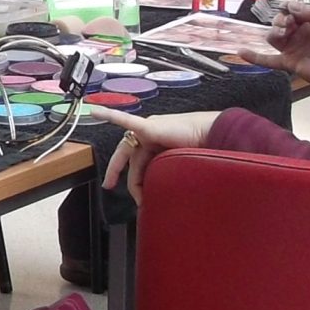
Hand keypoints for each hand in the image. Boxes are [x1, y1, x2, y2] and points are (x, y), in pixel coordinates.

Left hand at [102, 109, 218, 201]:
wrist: (214, 135)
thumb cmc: (202, 149)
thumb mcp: (177, 167)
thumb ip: (164, 175)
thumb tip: (157, 194)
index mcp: (156, 142)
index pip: (137, 162)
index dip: (134, 180)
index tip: (136, 198)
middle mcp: (149, 135)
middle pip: (131, 161)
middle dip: (123, 177)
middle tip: (117, 191)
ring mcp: (148, 129)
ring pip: (130, 155)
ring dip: (133, 176)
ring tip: (139, 195)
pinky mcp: (148, 126)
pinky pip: (125, 121)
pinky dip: (110, 115)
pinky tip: (96, 112)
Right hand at [239, 3, 309, 86]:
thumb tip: (290, 5)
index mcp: (308, 22)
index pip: (291, 10)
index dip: (288, 8)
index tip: (291, 9)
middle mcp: (298, 34)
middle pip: (279, 22)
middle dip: (281, 20)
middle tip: (290, 24)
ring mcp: (292, 48)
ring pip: (273, 37)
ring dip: (274, 32)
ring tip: (283, 33)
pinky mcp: (289, 63)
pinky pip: (268, 60)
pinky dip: (255, 57)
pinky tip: (242, 53)